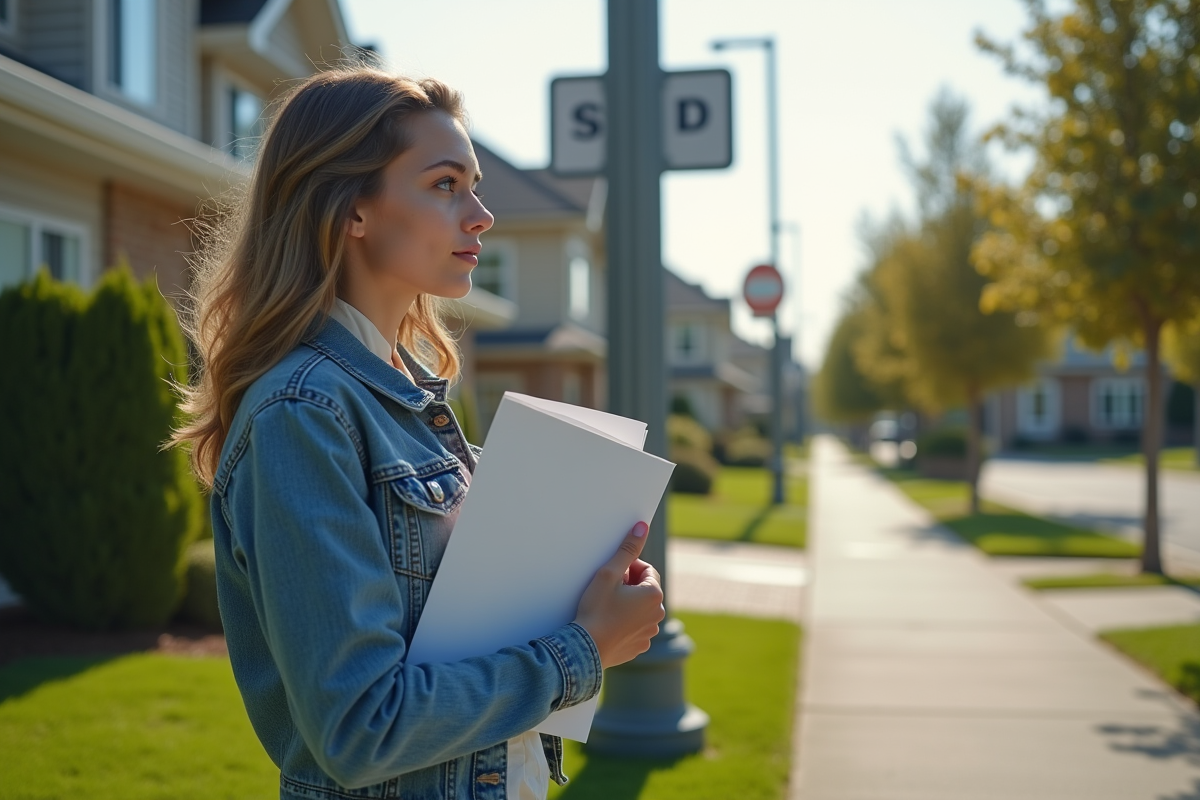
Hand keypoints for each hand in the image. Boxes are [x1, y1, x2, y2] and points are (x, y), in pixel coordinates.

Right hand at [574, 522, 664, 668]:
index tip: (612, 574)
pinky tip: (609, 623)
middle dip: (629, 586)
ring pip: (641, 609)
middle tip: (607, 589)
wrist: (585, 649)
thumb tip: (642, 527)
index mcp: (654, 595)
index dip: (629, 568)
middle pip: (646, 590)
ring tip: (607, 607)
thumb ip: (627, 549)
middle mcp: (658, 614)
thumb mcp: (609, 574)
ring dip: (628, 604)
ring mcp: (650, 632)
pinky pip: (636, 627)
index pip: (647, 570)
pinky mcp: (640, 646)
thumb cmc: (596, 609)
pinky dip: (626, 622)